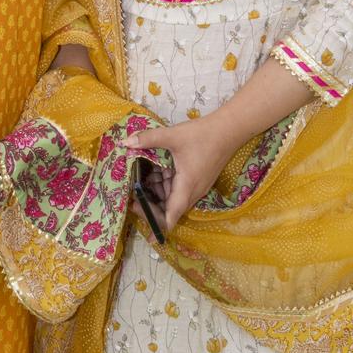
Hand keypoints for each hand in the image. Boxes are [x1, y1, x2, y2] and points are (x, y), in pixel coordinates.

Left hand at [125, 116, 235, 232]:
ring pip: (174, 199)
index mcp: (186, 187)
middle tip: (133, 198)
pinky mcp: (198, 180)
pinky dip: (166, 186)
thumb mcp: (172, 135)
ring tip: (139, 185)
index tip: (139, 217)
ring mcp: (197, 187)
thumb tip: (125, 143)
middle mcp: (193, 192)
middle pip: (170, 210)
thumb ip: (148, 139)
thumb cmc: (201, 135)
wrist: (228, 130)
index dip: (155, 222)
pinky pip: (179, 191)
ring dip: (158, 195)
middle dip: (151, 207)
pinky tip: (155, 174)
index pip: (171, 216)